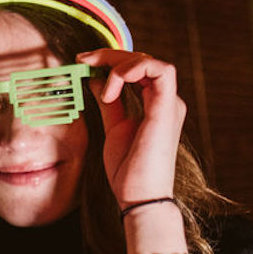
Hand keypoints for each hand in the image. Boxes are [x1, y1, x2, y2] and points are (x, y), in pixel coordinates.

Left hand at [76, 49, 186, 206]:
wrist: (138, 197)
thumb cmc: (128, 169)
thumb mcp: (113, 127)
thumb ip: (109, 102)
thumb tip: (94, 80)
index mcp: (156, 104)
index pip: (137, 67)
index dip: (111, 58)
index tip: (83, 61)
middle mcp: (166, 100)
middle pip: (141, 59)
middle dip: (110, 55)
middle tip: (84, 59)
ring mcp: (169, 103)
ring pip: (150, 60)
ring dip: (120, 63)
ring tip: (102, 87)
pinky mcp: (167, 109)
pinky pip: (161, 71)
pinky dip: (134, 70)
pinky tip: (112, 87)